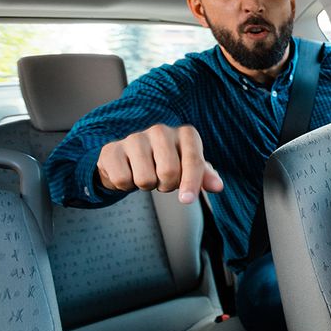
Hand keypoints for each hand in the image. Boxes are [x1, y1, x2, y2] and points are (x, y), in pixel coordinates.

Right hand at [96, 123, 224, 202]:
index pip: (192, 161)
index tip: (186, 200)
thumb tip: (218, 186)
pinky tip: (129, 173)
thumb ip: (205, 176)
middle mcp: (160, 130)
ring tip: (146, 174)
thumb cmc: (167, 163)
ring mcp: (134, 138)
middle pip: (169, 172)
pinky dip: (126, 186)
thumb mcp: (189, 168)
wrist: (129, 159)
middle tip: (163, 180)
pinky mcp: (111, 149)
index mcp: (185, 134)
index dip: (191, 183)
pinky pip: (122, 180)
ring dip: (147, 186)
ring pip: (145, 179)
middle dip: (167, 186)